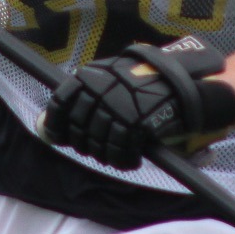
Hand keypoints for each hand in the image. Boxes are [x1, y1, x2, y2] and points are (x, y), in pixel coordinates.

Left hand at [38, 37, 234, 169]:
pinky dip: (125, 158)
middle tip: (102, 147)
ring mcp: (118, 106)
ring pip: (98, 141)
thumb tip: (45, 127)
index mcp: (93, 74)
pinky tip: (132, 158)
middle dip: (87, 142)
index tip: (58, 136)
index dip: (57, 123)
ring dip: (107, 153)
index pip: (61, 101)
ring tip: (119, 153)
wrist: (188, 88)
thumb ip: (85, 99)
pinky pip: (120, 149)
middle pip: (79, 127)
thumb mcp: (115, 81)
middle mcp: (101, 89)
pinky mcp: (135, 122)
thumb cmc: (150, 85)